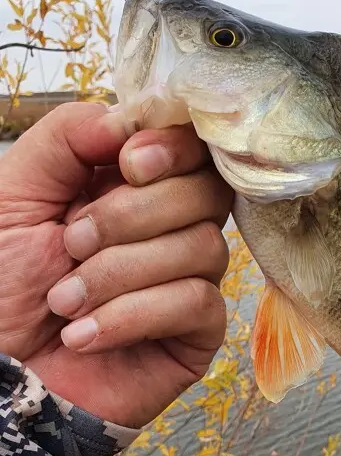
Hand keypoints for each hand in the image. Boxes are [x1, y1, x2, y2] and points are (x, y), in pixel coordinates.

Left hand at [0, 102, 233, 426]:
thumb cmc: (1, 288)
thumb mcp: (15, 193)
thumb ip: (68, 136)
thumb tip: (132, 120)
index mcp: (132, 188)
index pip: (191, 148)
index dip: (173, 147)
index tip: (129, 164)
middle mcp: (170, 230)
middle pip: (205, 192)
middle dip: (131, 216)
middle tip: (70, 244)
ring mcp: (188, 281)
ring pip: (202, 247)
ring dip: (120, 273)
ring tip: (65, 301)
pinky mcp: (197, 334)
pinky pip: (198, 303)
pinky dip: (132, 315)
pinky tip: (85, 335)